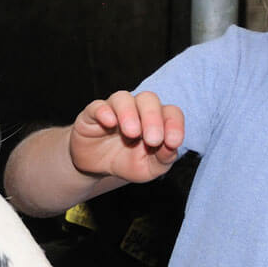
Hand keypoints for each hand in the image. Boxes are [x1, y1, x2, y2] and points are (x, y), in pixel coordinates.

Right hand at [68, 90, 184, 183]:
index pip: (171, 112)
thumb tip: (171, 147)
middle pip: (148, 99)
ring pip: (123, 98)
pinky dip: (104, 111)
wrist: (97, 167)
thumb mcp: (150, 168)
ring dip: (129, 113)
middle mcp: (137, 109)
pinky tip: (109, 123)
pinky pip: (97, 106)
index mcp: (156, 119)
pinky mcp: (92, 114)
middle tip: (153, 140)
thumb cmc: (128, 162)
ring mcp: (114, 109)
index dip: (175, 124)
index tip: (173, 142)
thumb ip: (164, 158)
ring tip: (132, 133)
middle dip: (153, 118)